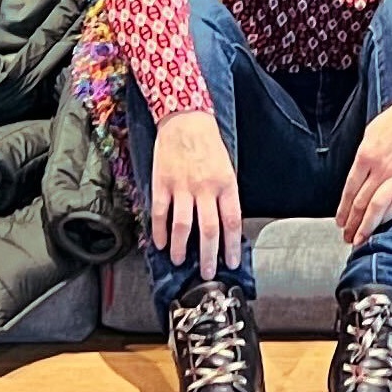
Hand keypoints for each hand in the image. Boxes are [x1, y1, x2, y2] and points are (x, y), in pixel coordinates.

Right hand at [148, 109, 242, 273]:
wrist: (185, 118)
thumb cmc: (208, 143)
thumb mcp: (226, 168)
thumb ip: (224, 195)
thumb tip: (223, 226)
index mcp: (225, 184)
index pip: (231, 222)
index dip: (232, 246)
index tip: (231, 262)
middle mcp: (205, 188)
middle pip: (208, 230)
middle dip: (207, 256)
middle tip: (206, 273)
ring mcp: (182, 186)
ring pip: (182, 226)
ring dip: (180, 249)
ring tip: (179, 261)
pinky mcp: (162, 183)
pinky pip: (160, 213)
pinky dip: (159, 231)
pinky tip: (159, 243)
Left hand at [335, 93, 391, 245]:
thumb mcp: (372, 132)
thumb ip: (364, 156)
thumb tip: (359, 176)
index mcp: (366, 155)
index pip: (350, 190)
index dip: (343, 209)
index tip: (340, 222)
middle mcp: (380, 168)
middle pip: (361, 202)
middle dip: (352, 223)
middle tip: (347, 236)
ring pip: (378, 207)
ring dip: (367, 226)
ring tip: (361, 238)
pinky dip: (390, 216)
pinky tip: (384, 225)